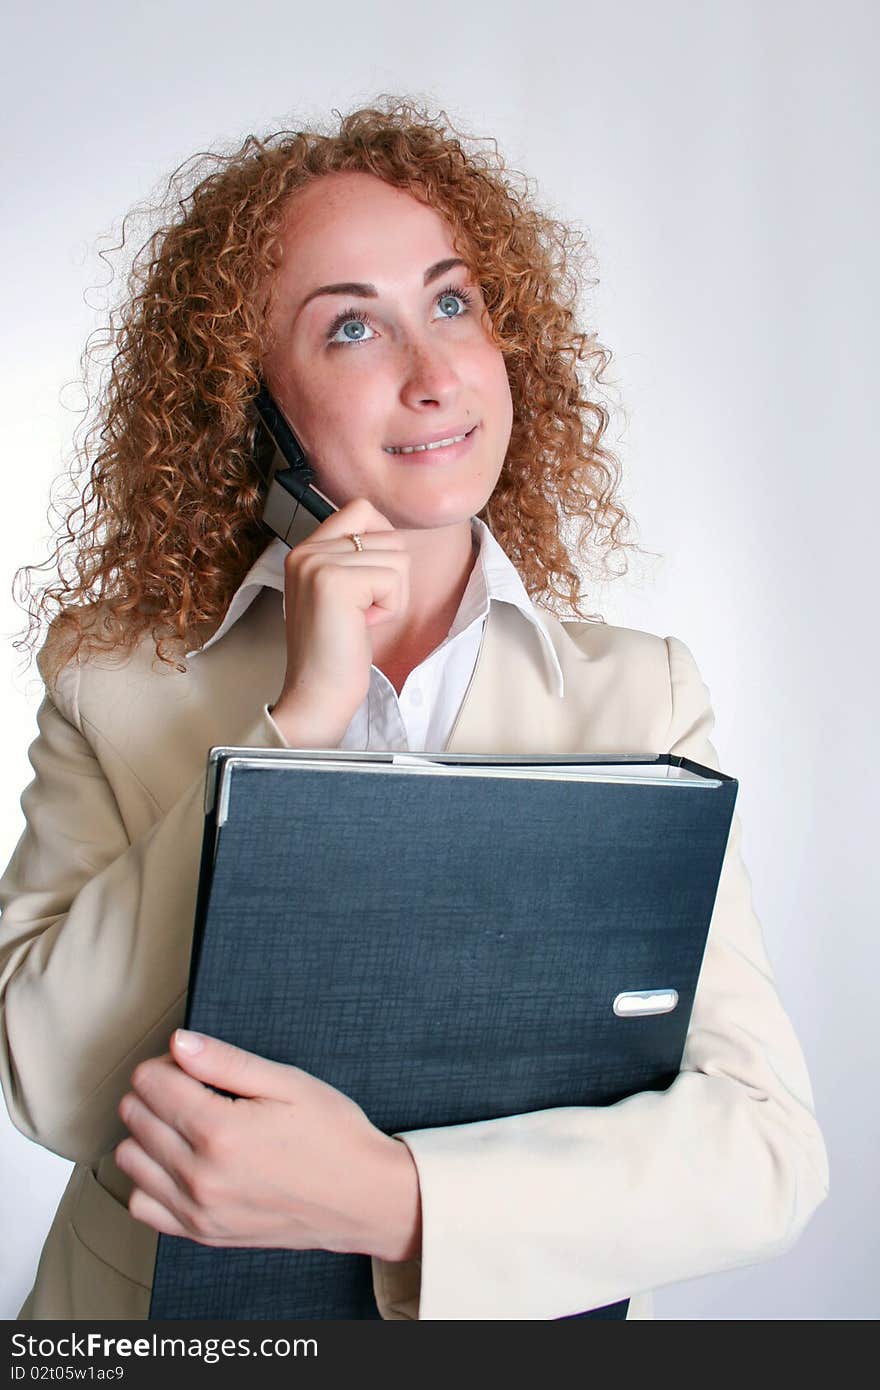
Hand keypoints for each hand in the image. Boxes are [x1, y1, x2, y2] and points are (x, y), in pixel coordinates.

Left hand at [115, 1029, 421, 1261]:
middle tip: (194, 1087)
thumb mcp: (288, 1083)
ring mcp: (197, 1209)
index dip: (169, 1061)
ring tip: (185, 1123)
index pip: (151, 1081)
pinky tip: (177, 1162)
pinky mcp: (201, 1234)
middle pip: (135, 1115)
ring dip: (147, 1132)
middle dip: (156, 1090)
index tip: (193, 1063)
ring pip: (129, 1158)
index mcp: (220, 1131)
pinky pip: (142, 1204)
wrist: (361, 1199)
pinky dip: (149, 1178)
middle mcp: (200, 1175)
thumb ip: (227, 1061)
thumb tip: (180, 1042)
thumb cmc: (333, 1137)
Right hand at [270, 498, 410, 746]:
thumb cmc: (335, 650)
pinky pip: (394, 579)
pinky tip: (362, 626)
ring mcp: (318, 563)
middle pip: (388, 534)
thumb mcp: (340, 593)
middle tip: (360, 611)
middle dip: (390, 578)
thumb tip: (392, 533)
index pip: (361, 509)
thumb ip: (354, 558)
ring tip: (360, 619)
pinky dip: (389, 608)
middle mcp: (307, 550)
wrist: (318, 693)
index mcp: (305, 550)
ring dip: (391, 595)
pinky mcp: (335, 582)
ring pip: (397, 556)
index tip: (370, 582)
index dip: (382, 541)